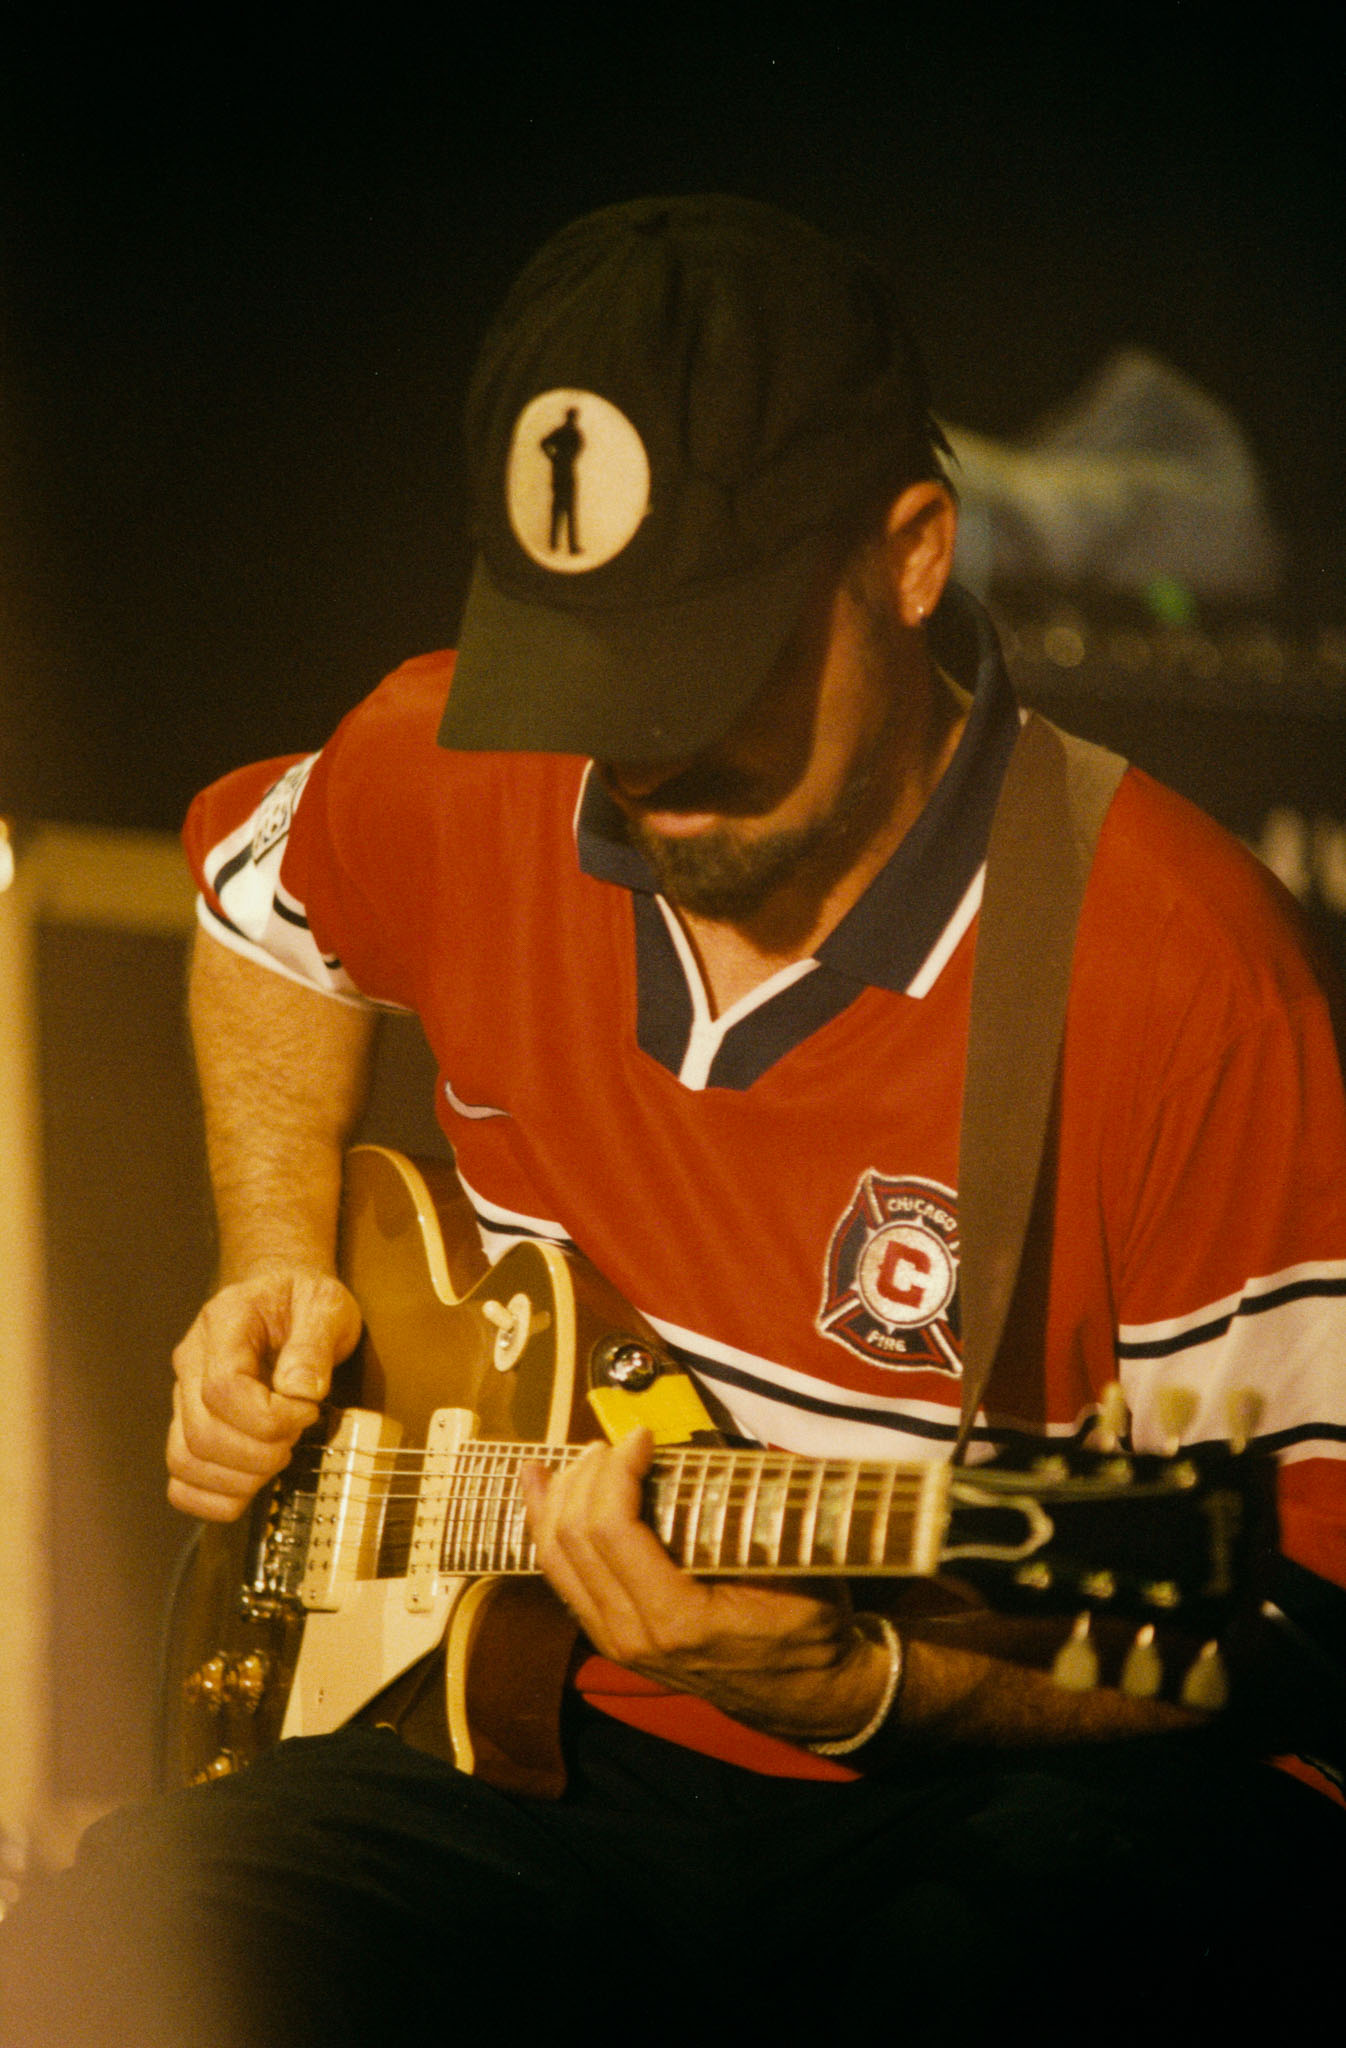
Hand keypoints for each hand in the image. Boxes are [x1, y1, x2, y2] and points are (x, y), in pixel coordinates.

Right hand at [167, 1265, 362, 1521]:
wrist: (283, 1297)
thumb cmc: (304, 1301)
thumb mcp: (326, 1306)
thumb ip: (315, 1345)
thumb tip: (300, 1393)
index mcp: (222, 1323)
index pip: (223, 1389)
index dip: (269, 1417)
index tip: (308, 1411)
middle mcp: (190, 1362)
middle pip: (202, 1433)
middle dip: (260, 1453)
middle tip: (297, 1436)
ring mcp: (182, 1397)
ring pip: (185, 1461)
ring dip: (240, 1478)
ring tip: (278, 1456)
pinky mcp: (188, 1426)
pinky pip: (181, 1480)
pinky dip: (214, 1497)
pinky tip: (252, 1485)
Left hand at [521, 1428, 890, 1744]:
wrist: (808, 1695)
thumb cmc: (808, 1626)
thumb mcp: (794, 1569)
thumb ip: (748, 1517)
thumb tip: (705, 1454)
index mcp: (677, 1618)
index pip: (612, 1530)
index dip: (617, 1470)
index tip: (642, 1436)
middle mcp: (633, 1636)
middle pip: (573, 1538)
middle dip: (586, 1476)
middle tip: (616, 1442)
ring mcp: (615, 1642)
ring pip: (554, 1558)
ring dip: (557, 1497)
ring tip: (572, 1456)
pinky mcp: (610, 1637)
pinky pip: (560, 1577)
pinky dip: (546, 1528)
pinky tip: (541, 1492)